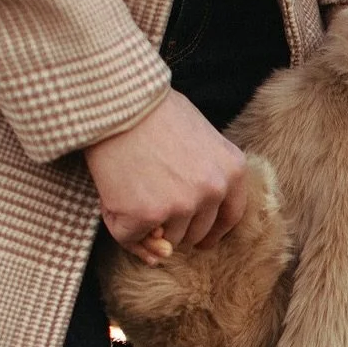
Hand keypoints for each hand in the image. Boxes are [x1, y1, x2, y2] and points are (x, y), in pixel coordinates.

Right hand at [86, 88, 249, 263]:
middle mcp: (213, 191)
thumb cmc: (154, 112)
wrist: (117, 99)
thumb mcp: (198, 138)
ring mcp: (181, 205)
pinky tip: (115, 202)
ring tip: (133, 190)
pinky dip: (121, 228)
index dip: (212, 232)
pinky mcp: (147, 215)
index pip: (229, 217)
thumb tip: (167, 247)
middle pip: (196, 233)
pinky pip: (132, 238)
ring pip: (166, 240)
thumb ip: (197, 183)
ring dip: (149, 227)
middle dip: (176, 226)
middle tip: (152, 201)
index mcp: (232, 171)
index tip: (199, 239)